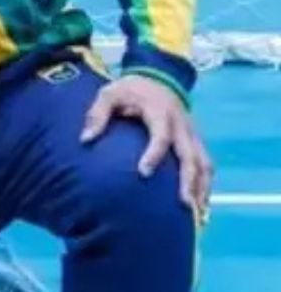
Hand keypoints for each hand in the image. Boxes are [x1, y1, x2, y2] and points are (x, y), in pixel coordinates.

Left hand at [83, 75, 214, 219]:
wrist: (158, 77)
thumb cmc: (130, 89)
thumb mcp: (109, 93)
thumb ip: (97, 114)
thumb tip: (85, 140)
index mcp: (161, 113)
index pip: (161, 136)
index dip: (154, 154)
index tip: (142, 173)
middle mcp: (182, 126)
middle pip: (191, 156)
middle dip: (188, 181)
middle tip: (182, 204)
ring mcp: (192, 135)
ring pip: (204, 164)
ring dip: (202, 188)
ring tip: (197, 214)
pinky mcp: (196, 141)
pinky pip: (206, 165)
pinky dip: (205, 185)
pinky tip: (201, 205)